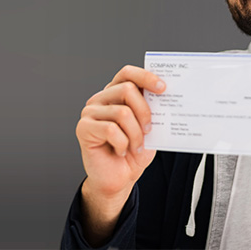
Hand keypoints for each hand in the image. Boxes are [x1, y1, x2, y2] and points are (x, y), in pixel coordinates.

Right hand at [75, 65, 164, 244]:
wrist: (120, 178)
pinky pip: (110, 129)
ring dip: (135, 134)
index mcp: (116, 93)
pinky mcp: (83, 128)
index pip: (127, 73)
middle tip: (149, 130)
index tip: (163, 88)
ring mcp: (90, 112)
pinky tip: (121, 151)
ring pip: (122, 112)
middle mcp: (101, 98)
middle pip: (126, 89)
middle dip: (144, 111)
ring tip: (136, 146)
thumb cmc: (135, 151)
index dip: (145, 77)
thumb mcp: (150, 127)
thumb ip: (153, 109)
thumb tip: (167, 95)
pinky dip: (122, 143)